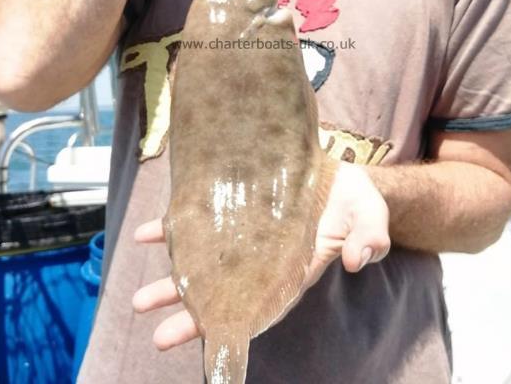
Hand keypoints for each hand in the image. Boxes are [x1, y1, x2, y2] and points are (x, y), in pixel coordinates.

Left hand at [131, 161, 389, 350]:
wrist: (340, 171)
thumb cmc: (356, 199)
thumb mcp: (371, 215)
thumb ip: (370, 237)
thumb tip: (358, 261)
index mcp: (293, 267)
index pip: (256, 303)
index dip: (227, 322)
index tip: (197, 340)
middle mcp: (262, 257)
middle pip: (220, 289)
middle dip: (186, 306)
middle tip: (150, 318)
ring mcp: (245, 231)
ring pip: (204, 258)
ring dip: (171, 274)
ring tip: (139, 296)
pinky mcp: (235, 203)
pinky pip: (200, 217)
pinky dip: (173, 226)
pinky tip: (147, 233)